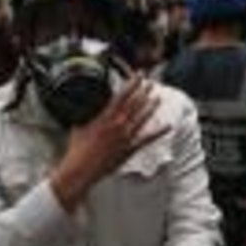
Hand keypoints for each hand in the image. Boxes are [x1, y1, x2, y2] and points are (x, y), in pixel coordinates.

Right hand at [50, 73, 168, 212]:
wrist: (80, 170)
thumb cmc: (77, 149)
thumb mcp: (79, 124)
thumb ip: (86, 112)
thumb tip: (87, 102)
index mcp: (105, 116)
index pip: (123, 95)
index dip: (133, 83)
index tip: (139, 74)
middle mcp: (117, 124)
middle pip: (135, 104)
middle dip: (144, 91)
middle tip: (151, 82)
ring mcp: (125, 137)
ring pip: (142, 118)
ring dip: (151, 107)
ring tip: (158, 97)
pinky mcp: (129, 150)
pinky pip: (147, 139)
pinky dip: (158, 132)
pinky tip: (168, 126)